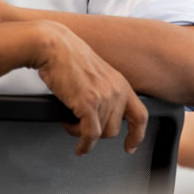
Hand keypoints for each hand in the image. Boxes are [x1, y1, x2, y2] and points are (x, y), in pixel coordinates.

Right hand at [28, 21, 148, 155]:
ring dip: (82, 132)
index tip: (131, 146)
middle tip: (81, 124)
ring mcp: (103, 97)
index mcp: (120, 82)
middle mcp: (116, 90)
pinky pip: (90, 135)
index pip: (140, 115)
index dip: (137, 134)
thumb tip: (100, 114)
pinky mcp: (88, 103)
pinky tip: (80, 147)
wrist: (53, 46)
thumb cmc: (67, 57)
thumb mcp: (95, 73)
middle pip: (114, 130)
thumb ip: (104, 91)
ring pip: (99, 134)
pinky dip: (84, 145)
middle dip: (96, 132)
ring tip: (71, 119)